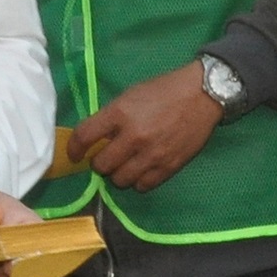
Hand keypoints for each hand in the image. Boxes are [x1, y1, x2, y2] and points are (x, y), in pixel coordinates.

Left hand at [68, 64, 222, 193]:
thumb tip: (95, 139)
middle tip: (107, 156)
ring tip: (126, 164)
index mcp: (120, 113)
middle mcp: (133, 136)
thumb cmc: (164, 90)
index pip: (84, 137)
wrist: (203, 94)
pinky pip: (143, 186)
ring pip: (120, 180)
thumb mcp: (131, 95)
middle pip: (101, 165)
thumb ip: (112, 117)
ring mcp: (151, 154)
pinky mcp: (168, 167)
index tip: (75, 155)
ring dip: (118, 174)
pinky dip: (138, 181)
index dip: (74, 149)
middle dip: (100, 162)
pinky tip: (142, 170)